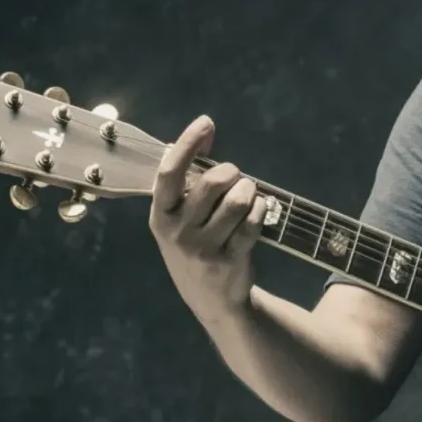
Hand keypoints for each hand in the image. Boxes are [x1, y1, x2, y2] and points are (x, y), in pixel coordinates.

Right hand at [148, 115, 265, 328]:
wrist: (210, 298)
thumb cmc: (196, 243)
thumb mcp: (182, 215)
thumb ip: (192, 175)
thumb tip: (207, 129)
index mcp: (160, 215)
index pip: (170, 173)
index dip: (188, 144)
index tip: (206, 122)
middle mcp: (177, 232)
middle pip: (212, 182)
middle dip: (231, 172)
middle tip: (235, 176)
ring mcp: (202, 248)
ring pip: (237, 200)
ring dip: (249, 190)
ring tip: (247, 194)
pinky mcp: (229, 260)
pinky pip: (253, 221)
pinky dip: (260, 210)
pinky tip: (257, 211)